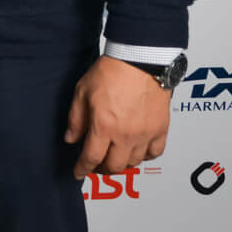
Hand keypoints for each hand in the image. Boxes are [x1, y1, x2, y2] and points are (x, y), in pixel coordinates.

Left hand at [63, 56, 170, 178]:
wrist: (140, 59)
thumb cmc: (112, 71)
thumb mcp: (82, 92)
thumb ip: (76, 119)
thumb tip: (71, 138)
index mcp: (104, 126)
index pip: (91, 158)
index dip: (82, 169)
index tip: (78, 172)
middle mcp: (126, 135)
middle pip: (114, 166)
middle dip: (102, 168)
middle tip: (97, 163)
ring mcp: (145, 134)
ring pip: (134, 162)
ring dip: (122, 162)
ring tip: (115, 154)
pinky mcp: (161, 128)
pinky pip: (155, 152)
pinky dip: (145, 155)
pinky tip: (138, 149)